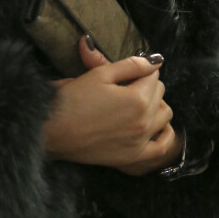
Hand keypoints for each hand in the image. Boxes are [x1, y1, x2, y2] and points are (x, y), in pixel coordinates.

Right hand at [43, 36, 182, 173]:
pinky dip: (164, 135)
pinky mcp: (133, 157)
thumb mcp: (100, 74)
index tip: (125, 71)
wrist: (53, 131)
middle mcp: (144, 121)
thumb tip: (155, 60)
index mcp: (137, 98)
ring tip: (137, 102)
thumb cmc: (73, 99)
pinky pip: (162, 147)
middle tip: (126, 84)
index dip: (139, 68)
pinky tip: (156, 126)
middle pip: (160, 92)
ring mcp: (140, 142)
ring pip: (165, 115)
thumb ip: (130, 65)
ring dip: (156, 105)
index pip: (153, 74)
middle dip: (147, 84)